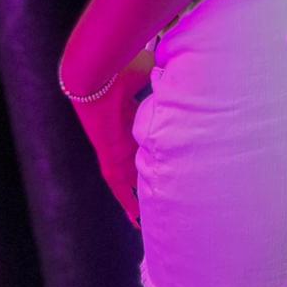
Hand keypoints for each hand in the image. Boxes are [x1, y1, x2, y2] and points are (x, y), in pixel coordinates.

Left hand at [68, 48, 155, 229]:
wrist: (98, 72)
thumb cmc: (122, 65)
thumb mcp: (151, 71)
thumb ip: (166, 76)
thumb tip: (189, 66)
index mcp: (131, 112)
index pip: (145, 135)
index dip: (156, 146)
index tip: (169, 155)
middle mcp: (123, 132)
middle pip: (137, 161)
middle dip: (146, 178)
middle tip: (162, 196)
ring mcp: (114, 145)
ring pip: (128, 177)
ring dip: (138, 197)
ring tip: (151, 220)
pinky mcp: (108, 156)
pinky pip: (118, 184)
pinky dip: (126, 200)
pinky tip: (135, 220)